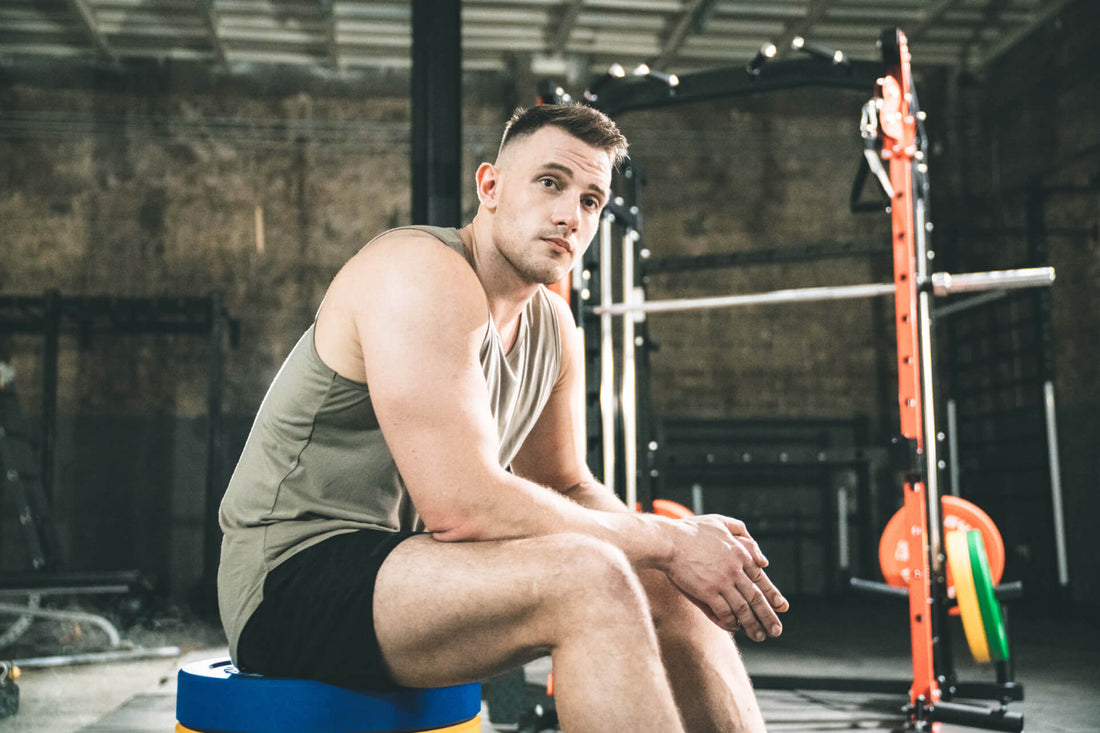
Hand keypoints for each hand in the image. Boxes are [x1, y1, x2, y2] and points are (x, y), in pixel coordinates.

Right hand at [663, 515, 788, 639]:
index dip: (773, 595)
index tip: (782, 607)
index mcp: (740, 553)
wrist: (669, 541)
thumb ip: (740, 530)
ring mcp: (722, 582)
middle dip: (768, 616)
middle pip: (756, 597)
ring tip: (759, 636)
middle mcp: (735, 569)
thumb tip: (760, 554)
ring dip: (753, 625)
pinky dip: (731, 622)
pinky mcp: (707, 592)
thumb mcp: (719, 522)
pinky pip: (724, 612)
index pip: (761, 579)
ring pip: (743, 608)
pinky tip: (735, 628)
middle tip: (776, 630)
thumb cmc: (691, 531)